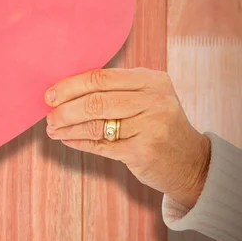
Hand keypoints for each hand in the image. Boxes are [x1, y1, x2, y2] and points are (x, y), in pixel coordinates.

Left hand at [44, 68, 210, 208]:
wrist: (192, 162)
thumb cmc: (158, 125)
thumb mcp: (147, 98)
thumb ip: (115, 90)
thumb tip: (65, 90)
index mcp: (152, 80)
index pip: (101, 78)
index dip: (70, 86)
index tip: (50, 95)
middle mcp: (154, 100)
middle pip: (96, 101)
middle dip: (65, 109)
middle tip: (49, 115)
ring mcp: (151, 126)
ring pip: (96, 124)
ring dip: (68, 127)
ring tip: (53, 129)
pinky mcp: (143, 151)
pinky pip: (101, 145)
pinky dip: (79, 142)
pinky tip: (67, 139)